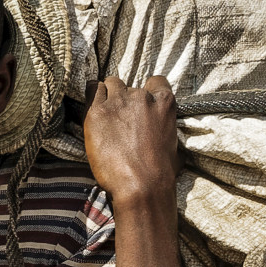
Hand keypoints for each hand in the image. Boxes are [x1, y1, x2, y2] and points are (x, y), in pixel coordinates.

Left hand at [83, 75, 179, 212]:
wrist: (141, 185)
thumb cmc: (161, 172)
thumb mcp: (173, 144)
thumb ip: (166, 128)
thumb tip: (163, 135)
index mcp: (164, 102)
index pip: (156, 81)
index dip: (146, 91)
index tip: (138, 103)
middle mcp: (142, 97)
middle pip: (128, 86)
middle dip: (123, 98)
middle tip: (118, 117)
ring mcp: (119, 102)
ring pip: (110, 85)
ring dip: (107, 96)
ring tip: (104, 115)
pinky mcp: (98, 112)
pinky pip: (92, 91)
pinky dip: (91, 96)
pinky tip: (92, 110)